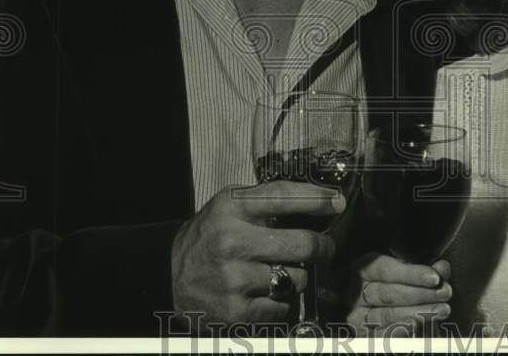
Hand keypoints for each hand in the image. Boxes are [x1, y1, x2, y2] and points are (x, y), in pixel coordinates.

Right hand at [171, 180, 344, 324]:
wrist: (170, 274)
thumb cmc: (210, 235)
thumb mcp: (230, 205)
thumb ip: (267, 201)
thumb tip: (321, 201)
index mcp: (232, 208)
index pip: (286, 198)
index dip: (319, 201)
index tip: (337, 203)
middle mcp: (233, 241)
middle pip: (303, 244)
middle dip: (322, 246)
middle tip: (325, 248)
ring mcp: (234, 278)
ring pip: (297, 278)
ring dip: (298, 276)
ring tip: (282, 270)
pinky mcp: (236, 309)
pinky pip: (283, 305)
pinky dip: (282, 300)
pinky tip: (267, 291)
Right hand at [347, 254, 451, 334]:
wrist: (386, 311)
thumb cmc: (399, 288)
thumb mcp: (411, 276)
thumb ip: (427, 272)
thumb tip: (442, 268)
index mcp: (363, 269)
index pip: (386, 269)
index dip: (411, 273)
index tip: (435, 277)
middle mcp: (354, 292)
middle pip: (387, 293)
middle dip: (420, 293)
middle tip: (445, 293)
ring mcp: (356, 316)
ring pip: (386, 315)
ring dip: (417, 313)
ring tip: (441, 310)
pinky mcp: (362, 335)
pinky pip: (380, 336)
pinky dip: (400, 332)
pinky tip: (417, 328)